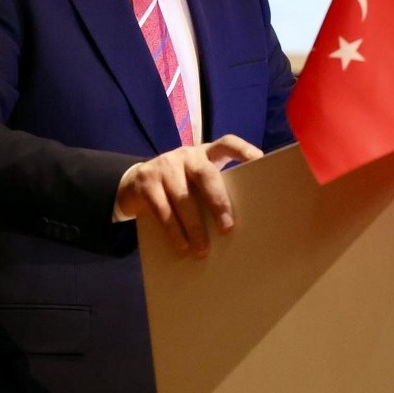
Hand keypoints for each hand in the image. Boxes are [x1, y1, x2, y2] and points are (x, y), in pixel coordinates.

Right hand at [116, 135, 262, 256]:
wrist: (134, 184)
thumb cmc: (178, 186)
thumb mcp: (194, 182)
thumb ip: (210, 191)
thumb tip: (232, 226)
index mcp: (205, 154)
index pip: (227, 143)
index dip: (243, 149)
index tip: (259, 160)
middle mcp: (186, 155)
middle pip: (205, 174)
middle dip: (218, 201)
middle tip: (227, 227)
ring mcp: (164, 165)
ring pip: (183, 197)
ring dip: (194, 226)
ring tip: (203, 249)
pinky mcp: (146, 181)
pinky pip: (162, 208)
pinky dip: (173, 230)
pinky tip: (182, 245)